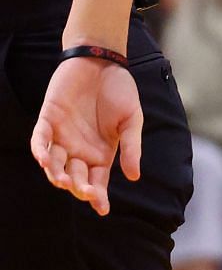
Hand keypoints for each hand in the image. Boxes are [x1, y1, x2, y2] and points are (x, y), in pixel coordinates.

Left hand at [31, 56, 143, 214]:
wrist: (102, 60)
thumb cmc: (120, 90)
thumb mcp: (132, 120)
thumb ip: (131, 147)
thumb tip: (134, 177)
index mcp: (101, 153)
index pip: (97, 182)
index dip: (98, 197)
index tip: (103, 209)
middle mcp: (79, 150)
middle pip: (75, 178)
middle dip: (79, 188)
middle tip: (85, 191)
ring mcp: (62, 137)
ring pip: (54, 165)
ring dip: (57, 175)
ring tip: (64, 181)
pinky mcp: (48, 121)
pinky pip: (40, 141)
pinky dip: (40, 151)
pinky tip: (44, 160)